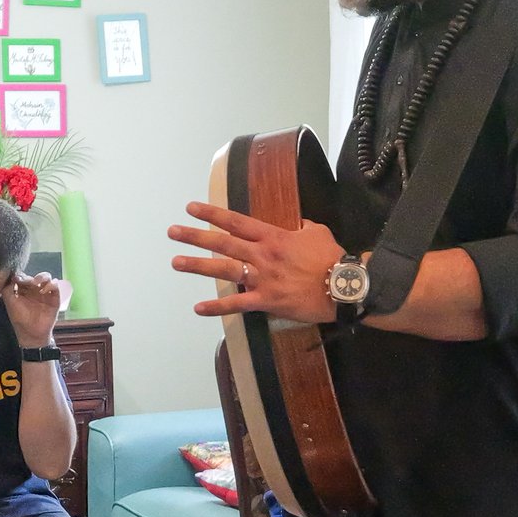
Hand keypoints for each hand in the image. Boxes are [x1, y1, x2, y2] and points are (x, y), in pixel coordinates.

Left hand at [3, 272, 66, 346]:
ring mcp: (45, 293)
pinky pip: (55, 286)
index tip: (16, 279)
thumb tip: (12, 276)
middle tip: (27, 282)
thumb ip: (8, 289)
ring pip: (46, 277)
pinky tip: (45, 290)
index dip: (20, 276)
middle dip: (30, 277)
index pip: (23, 277)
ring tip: (37, 283)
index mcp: (23, 290)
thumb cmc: (20, 318)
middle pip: (34, 276)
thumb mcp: (10, 302)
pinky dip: (52, 284)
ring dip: (42, 277)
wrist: (32, 333)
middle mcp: (34, 290)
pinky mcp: (54, 298)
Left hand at [170, 202, 343, 324]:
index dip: (212, 214)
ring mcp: (262, 278)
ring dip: (198, 266)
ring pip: (224, 270)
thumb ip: (302, 227)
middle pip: (222, 243)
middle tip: (173, 232)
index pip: (236, 222)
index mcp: (273, 237)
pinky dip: (217, 307)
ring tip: (176, 262)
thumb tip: (298, 224)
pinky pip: (237, 304)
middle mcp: (262, 255)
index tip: (192, 208)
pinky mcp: (267, 300)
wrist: (344, 286)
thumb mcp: (317, 232)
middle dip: (195, 236)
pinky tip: (198, 308)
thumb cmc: (332, 258)